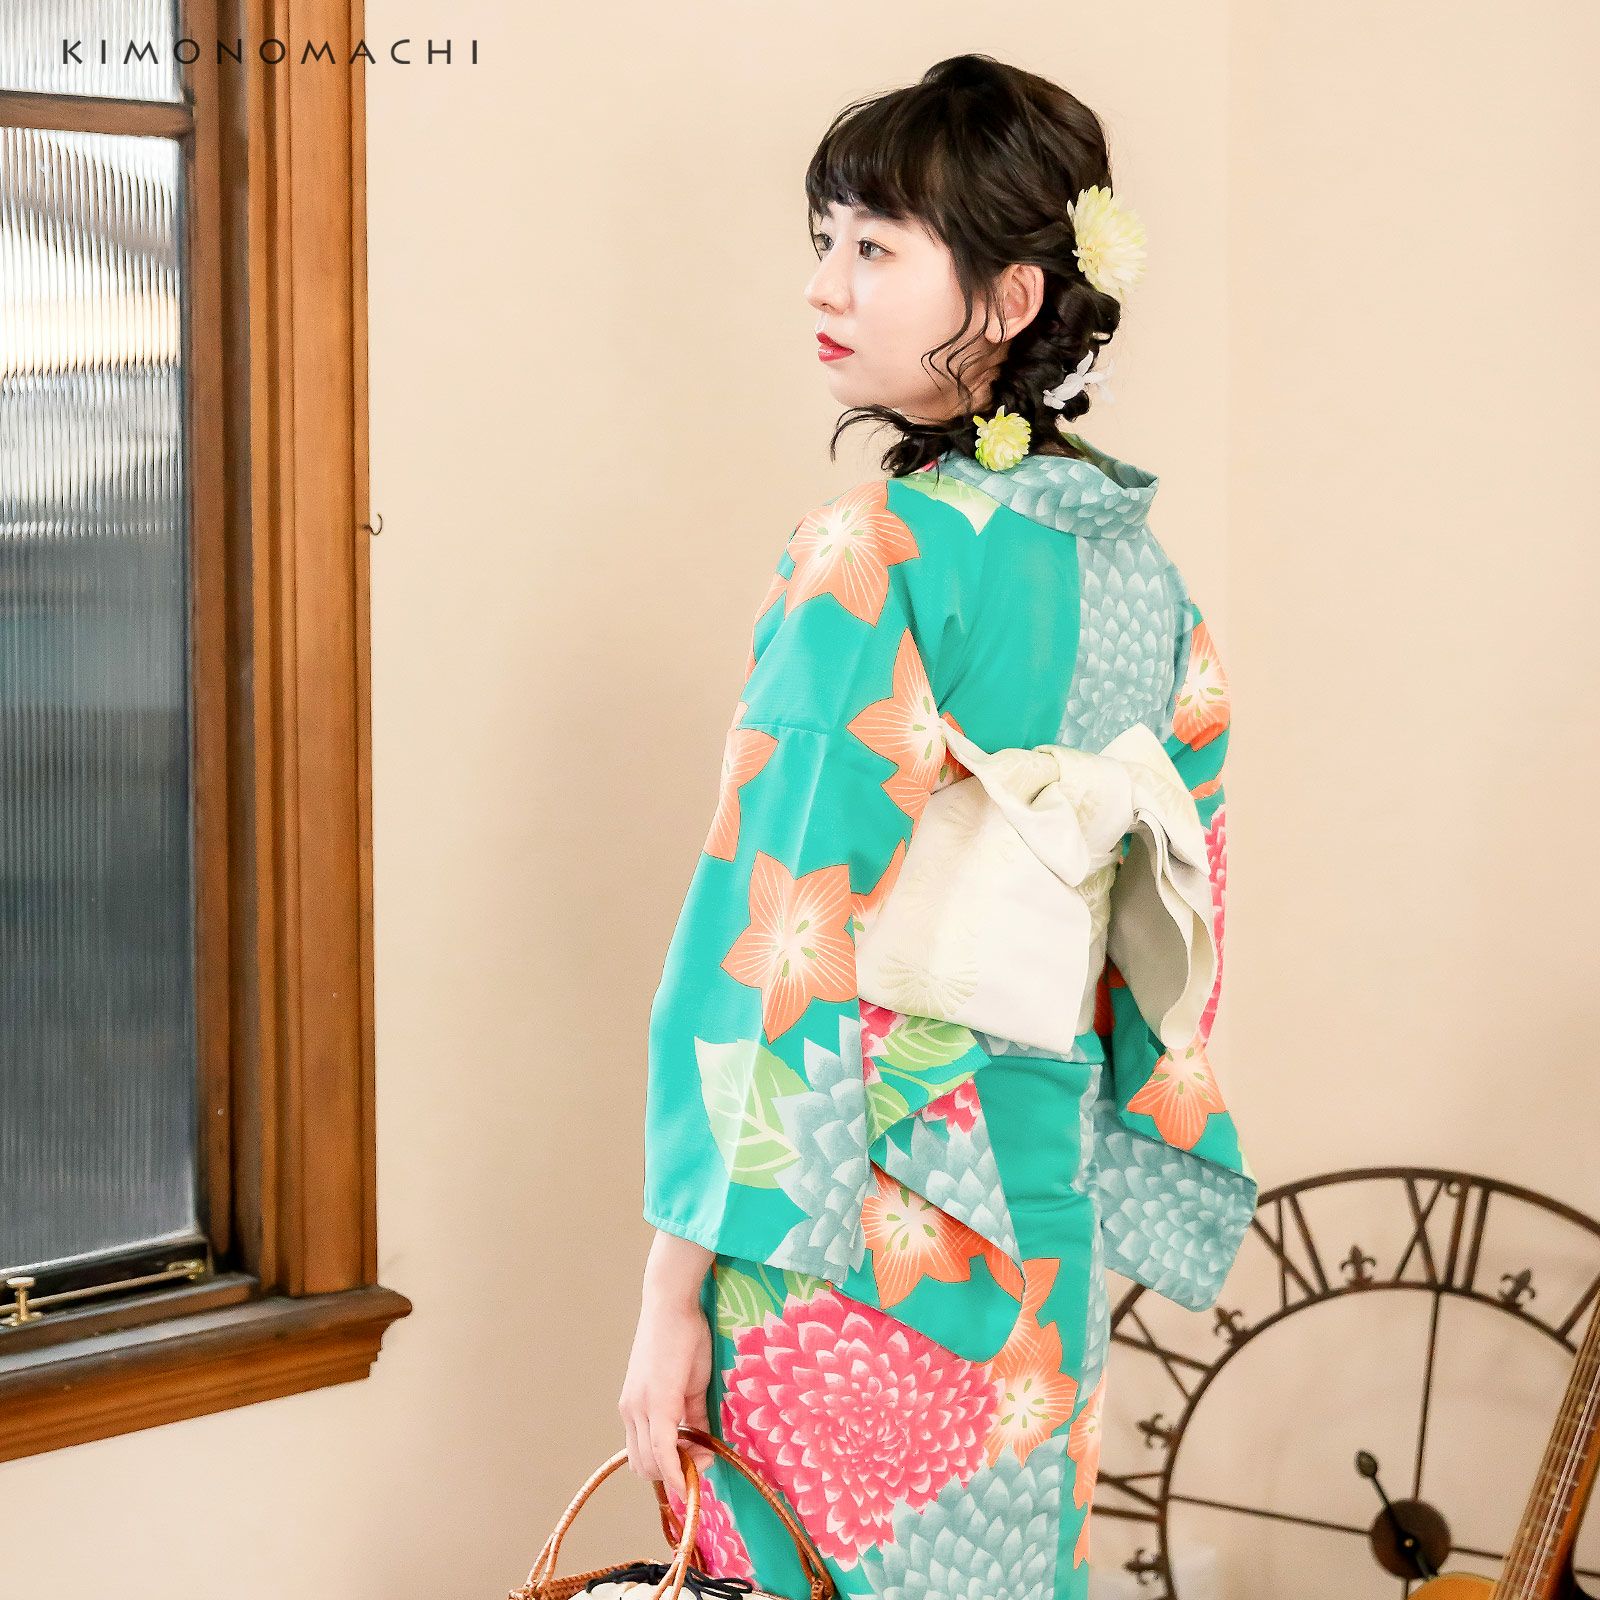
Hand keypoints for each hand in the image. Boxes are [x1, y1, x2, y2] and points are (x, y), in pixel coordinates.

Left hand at [617, 1288, 713, 1498]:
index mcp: (635, 1408)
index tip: (699, 1462)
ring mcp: (639, 1408)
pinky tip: (691, 1473)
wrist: (673, 1304)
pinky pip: (662, 1449)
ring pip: (650, 1464)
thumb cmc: (683, 1336)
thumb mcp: (690, 1384)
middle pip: (644, 1467)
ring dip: (678, 1470)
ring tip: (703, 1450)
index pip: (644, 1457)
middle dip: (675, 1472)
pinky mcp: (656, 1402)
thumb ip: (693, 1416)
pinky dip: (675, 1469)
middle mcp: (631, 1411)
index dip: (670, 1470)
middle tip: (703, 1456)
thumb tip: (703, 1445)